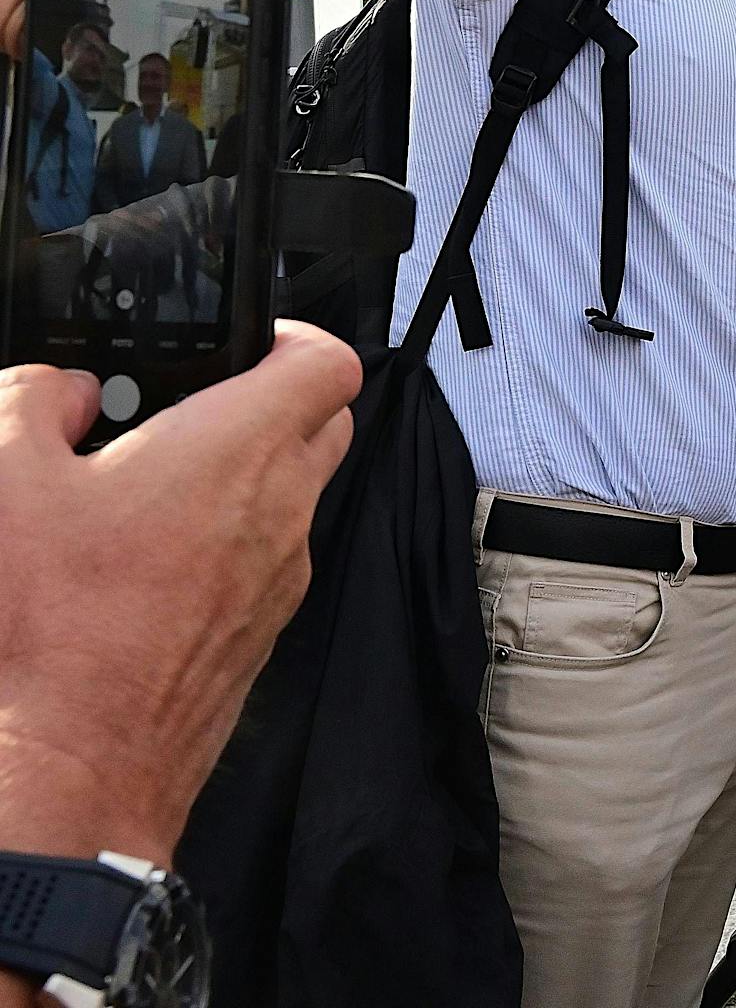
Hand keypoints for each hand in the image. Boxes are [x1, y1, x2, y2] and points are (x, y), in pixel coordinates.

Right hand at [0, 322, 360, 863]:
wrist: (66, 775)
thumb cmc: (47, 642)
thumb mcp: (4, 484)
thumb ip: (34, 403)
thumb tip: (60, 389)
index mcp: (239, 451)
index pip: (329, 360)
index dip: (294, 334)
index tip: (248, 337)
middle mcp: (282, 509)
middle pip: (325, 420)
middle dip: (274, 398)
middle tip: (193, 405)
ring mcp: (281, 577)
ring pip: (298, 492)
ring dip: (249, 472)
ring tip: (154, 485)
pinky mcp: (261, 631)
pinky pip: (271, 558)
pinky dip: (234, 539)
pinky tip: (153, 559)